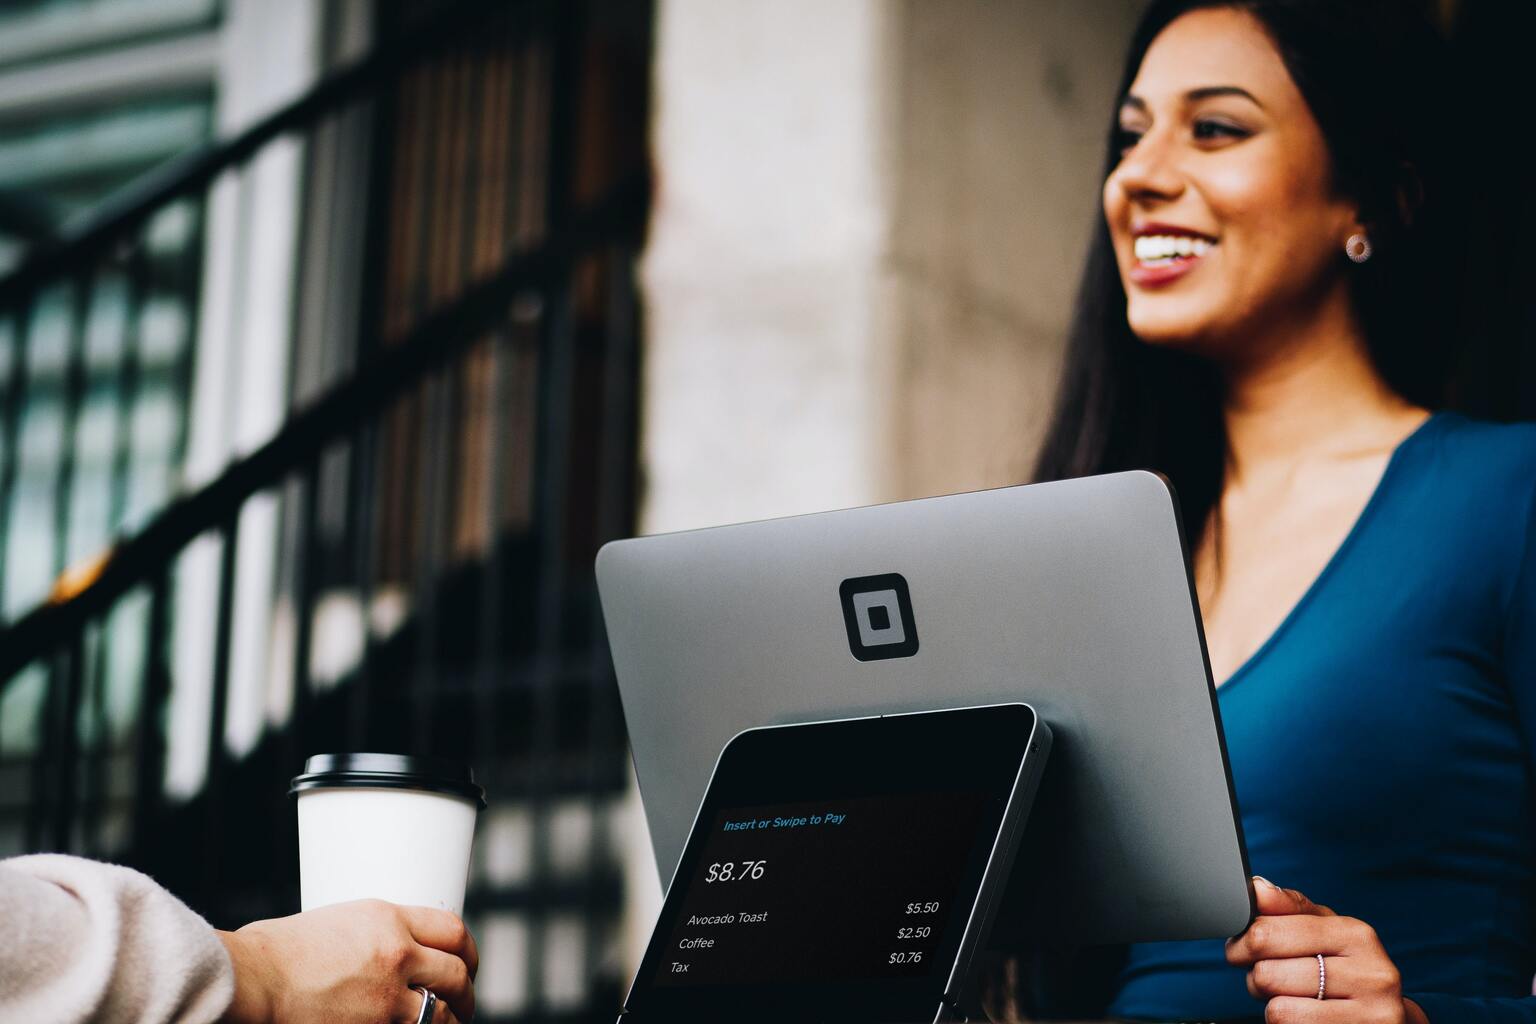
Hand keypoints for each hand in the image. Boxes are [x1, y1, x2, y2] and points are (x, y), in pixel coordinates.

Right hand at [218, 899, 478, 1022]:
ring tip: (450, 1023)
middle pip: (457, 973)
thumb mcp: (336, 922)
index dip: (467, 949)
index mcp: (388, 919)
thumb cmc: (274, 953)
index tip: (467, 961)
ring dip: (450, 1020)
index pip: (451, 929)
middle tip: (465, 1000)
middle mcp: (397, 955)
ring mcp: (388, 998)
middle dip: (466, 991)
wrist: (250, 982)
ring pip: (443, 1013)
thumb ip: (373, 935)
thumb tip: (390, 950)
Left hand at [1225, 877, 1427, 1023]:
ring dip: (1272, 1007)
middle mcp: (1370, 974)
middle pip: (1268, 972)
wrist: (1387, 1020)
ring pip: (1278, 1009)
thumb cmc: (1347, 972)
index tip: (1239, 951)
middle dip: (1256, 978)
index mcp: (1355, 935)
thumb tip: (1258, 888)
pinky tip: (1305, 1018)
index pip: (1267, 932)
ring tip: (1290, 1000)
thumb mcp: (1325, 933)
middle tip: (1267, 980)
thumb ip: (1289, 909)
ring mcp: (1371, 1014)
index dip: (1241, 944)